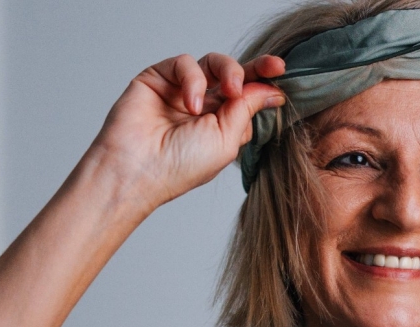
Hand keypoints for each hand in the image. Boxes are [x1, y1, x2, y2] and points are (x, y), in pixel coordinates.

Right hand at [86, 53, 285, 210]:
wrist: (137, 170)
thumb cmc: (179, 166)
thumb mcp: (226, 140)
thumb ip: (247, 109)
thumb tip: (272, 90)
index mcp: (220, 123)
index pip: (247, 96)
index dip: (265, 83)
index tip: (282, 74)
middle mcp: (202, 105)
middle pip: (234, 75)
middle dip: (256, 67)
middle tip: (273, 67)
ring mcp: (180, 90)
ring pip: (212, 63)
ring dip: (228, 71)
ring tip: (229, 91)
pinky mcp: (158, 78)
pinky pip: (185, 63)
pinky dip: (193, 79)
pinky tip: (190, 104)